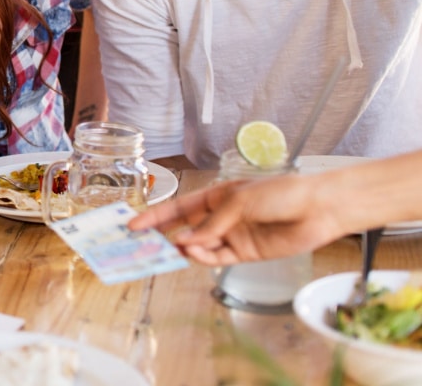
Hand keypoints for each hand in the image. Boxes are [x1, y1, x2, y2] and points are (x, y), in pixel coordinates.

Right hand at [127, 172, 342, 265]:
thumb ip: (211, 224)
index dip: (155, 216)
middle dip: (164, 237)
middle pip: (184, 229)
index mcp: (216, 197)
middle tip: (145, 246)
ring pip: (199, 247)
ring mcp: (232, 236)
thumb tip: (185, 241)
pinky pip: (217, 258)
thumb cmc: (280, 193)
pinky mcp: (246, 253)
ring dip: (185, 249)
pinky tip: (197, 253)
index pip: (178, 208)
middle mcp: (221, 218)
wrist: (318, 209)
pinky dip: (204, 258)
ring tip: (174, 249)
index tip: (133, 225)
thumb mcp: (238, 201)